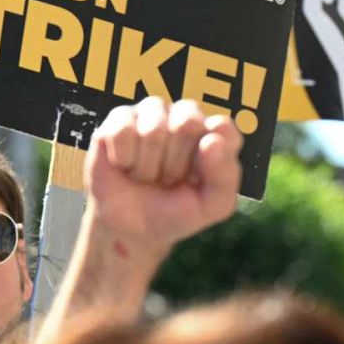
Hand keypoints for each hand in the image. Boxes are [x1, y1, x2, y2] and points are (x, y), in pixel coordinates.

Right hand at [86, 97, 242, 261]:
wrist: (126, 230)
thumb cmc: (171, 213)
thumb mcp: (209, 208)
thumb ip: (223, 177)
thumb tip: (211, 141)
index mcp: (215, 134)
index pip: (222, 128)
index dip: (207, 160)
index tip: (196, 181)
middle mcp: (186, 116)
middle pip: (188, 124)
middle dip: (174, 166)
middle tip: (166, 181)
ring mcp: (152, 114)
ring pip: (153, 130)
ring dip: (147, 167)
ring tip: (144, 177)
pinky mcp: (119, 119)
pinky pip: (123, 132)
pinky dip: (124, 160)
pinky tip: (124, 166)